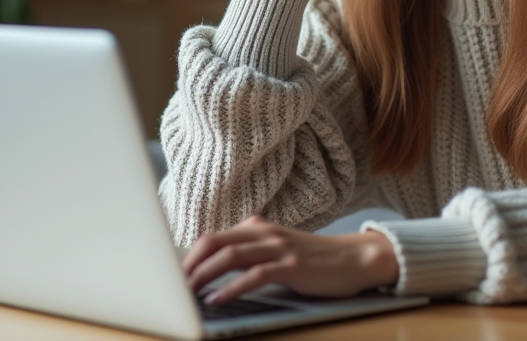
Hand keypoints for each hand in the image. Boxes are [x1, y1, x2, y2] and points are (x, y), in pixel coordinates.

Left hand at [183, 215, 399, 304]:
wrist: (354, 258)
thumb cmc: (313, 259)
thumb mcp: (277, 248)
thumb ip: (250, 252)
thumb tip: (212, 270)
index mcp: (257, 227)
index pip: (213, 237)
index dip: (189, 256)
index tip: (171, 275)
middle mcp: (264, 233)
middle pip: (215, 242)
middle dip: (189, 264)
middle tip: (171, 285)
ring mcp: (278, 247)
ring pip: (230, 257)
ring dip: (204, 275)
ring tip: (188, 292)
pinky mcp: (291, 266)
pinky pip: (255, 275)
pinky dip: (232, 288)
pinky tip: (218, 299)